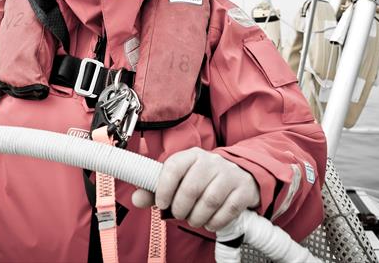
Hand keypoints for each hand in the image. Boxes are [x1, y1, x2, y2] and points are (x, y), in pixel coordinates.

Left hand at [131, 147, 259, 231]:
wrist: (239, 175)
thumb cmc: (202, 179)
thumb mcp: (179, 179)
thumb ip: (155, 190)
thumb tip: (136, 199)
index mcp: (191, 155)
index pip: (174, 167)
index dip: (164, 188)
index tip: (162, 204)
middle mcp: (211, 161)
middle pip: (191, 188)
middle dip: (181, 209)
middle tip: (179, 215)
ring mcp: (229, 174)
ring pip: (209, 201)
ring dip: (197, 218)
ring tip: (194, 220)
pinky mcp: (243, 189)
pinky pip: (227, 210)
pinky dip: (215, 222)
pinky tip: (210, 222)